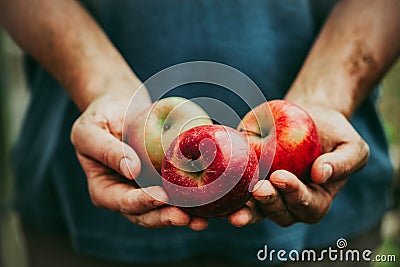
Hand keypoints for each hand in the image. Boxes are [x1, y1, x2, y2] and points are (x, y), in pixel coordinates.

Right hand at [70, 93, 207, 229]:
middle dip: (165, 218)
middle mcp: (125, 195)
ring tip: (201, 220)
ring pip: (163, 210)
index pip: (122, 202)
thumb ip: (106, 150)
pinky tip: (207, 202)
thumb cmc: (98, 118)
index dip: (141, 203)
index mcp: (104, 190)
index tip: (160, 197)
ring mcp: (145, 190)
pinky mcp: (162, 180)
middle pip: (145, 214)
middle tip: (186, 217)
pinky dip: (190, 200)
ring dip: (182, 216)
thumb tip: (131, 170)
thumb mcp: (90, 131)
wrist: (119, 108)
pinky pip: (176, 193)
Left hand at [228, 105, 369, 226]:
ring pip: (257, 211)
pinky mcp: (251, 181)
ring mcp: (270, 194)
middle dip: (269, 203)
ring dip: (246, 210)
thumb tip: (321, 174)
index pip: (307, 205)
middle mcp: (291, 203)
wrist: (308, 118)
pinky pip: (239, 194)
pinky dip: (229, 197)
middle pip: (280, 213)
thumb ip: (343, 162)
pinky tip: (219, 192)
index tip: (281, 177)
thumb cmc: (333, 135)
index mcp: (317, 199)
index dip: (294, 195)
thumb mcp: (351, 145)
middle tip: (258, 188)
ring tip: (235, 205)